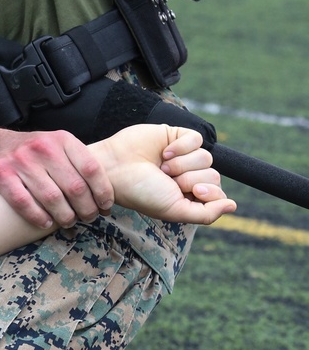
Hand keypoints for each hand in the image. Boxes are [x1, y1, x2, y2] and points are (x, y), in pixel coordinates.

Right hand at [0, 127, 114, 228]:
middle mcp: (42, 147)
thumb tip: (104, 198)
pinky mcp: (2, 176)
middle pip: (74, 187)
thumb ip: (78, 165)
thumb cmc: (32, 154)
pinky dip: (39, 217)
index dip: (103, 191)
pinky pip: (25, 203)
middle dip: (86, 209)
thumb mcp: (57, 147)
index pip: (91, 168)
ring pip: (52, 198)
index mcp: (62, 139)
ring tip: (69, 221)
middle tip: (88, 218)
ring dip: (65, 216)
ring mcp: (20, 161)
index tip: (106, 206)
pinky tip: (46, 222)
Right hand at [94, 125, 235, 224]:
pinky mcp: (177, 135)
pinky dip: (183, 146)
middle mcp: (188, 175)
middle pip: (213, 175)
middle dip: (191, 179)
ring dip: (183, 164)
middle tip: (167, 180)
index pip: (217, 193)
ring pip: (207, 157)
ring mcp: (184, 155)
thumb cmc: (140, 192)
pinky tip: (165, 152)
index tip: (192, 193)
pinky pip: (197, 139)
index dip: (209, 192)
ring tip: (162, 167)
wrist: (115, 168)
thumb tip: (233, 205)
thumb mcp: (175, 211)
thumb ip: (206, 213)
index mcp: (188, 196)